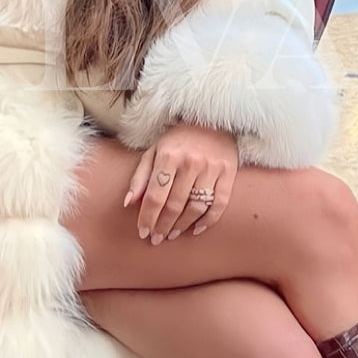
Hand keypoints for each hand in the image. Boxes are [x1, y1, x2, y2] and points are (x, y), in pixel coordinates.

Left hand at [125, 123, 238, 243]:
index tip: (143, 232)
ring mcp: (211, 167)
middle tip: (157, 238)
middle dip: (163, 225)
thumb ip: (140, 177)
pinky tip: (197, 229)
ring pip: (196, 207)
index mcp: (169, 156)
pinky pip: (219, 204)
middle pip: (174, 204)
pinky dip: (208, 221)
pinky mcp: (229, 172)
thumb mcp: (154, 151)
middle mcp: (191, 162)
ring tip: (173, 234)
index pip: (155, 195)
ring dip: (183, 225)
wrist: (211, 119)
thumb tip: (129, 203)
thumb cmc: (178, 139)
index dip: (147, 217)